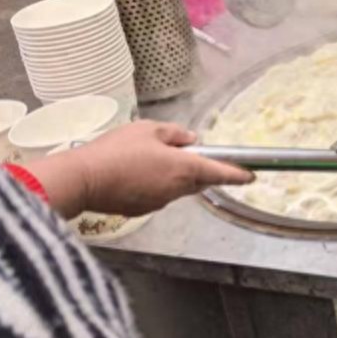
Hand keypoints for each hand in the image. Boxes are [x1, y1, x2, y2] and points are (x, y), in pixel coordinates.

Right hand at [25, 121, 253, 218]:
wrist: (83, 179)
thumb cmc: (117, 150)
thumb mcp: (149, 129)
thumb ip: (175, 134)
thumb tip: (190, 140)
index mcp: (185, 168)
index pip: (220, 172)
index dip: (238, 174)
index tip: (252, 175)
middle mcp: (177, 189)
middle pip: (200, 181)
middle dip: (202, 171)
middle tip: (193, 157)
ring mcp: (160, 202)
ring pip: (180, 189)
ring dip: (178, 177)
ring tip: (158, 160)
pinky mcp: (142, 208)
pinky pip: (160, 195)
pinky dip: (159, 184)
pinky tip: (140, 173)